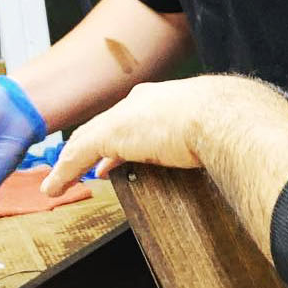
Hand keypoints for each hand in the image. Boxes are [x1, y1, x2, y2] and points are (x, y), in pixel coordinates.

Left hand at [41, 76, 233, 196]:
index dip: (120, 138)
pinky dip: (63, 173)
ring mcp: (124, 118)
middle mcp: (140, 102)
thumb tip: (232, 149)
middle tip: (85, 166)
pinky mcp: (110, 134)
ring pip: (86, 141)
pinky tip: (55, 187)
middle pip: (106, 126)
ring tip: (59, 180)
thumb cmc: (227, 122)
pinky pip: (77, 156)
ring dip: (71, 161)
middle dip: (92, 145)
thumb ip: (212, 136)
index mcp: (164, 100)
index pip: (132, 118)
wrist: (221, 116)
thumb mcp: (215, 129)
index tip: (113, 156)